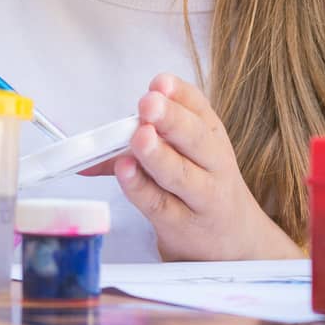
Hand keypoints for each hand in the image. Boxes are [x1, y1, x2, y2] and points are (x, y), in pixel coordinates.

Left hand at [114, 73, 303, 261]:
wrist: (235, 241)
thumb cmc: (202, 189)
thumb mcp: (185, 158)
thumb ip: (137, 144)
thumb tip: (89, 146)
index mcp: (212, 137)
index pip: (200, 109)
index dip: (180, 94)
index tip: (160, 82)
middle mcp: (212, 164)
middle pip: (195, 138)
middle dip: (171, 119)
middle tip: (149, 104)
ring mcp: (201, 196)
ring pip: (179, 173)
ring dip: (157, 155)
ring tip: (140, 137)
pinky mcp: (183, 224)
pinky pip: (159, 205)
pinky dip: (140, 188)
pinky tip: (124, 173)